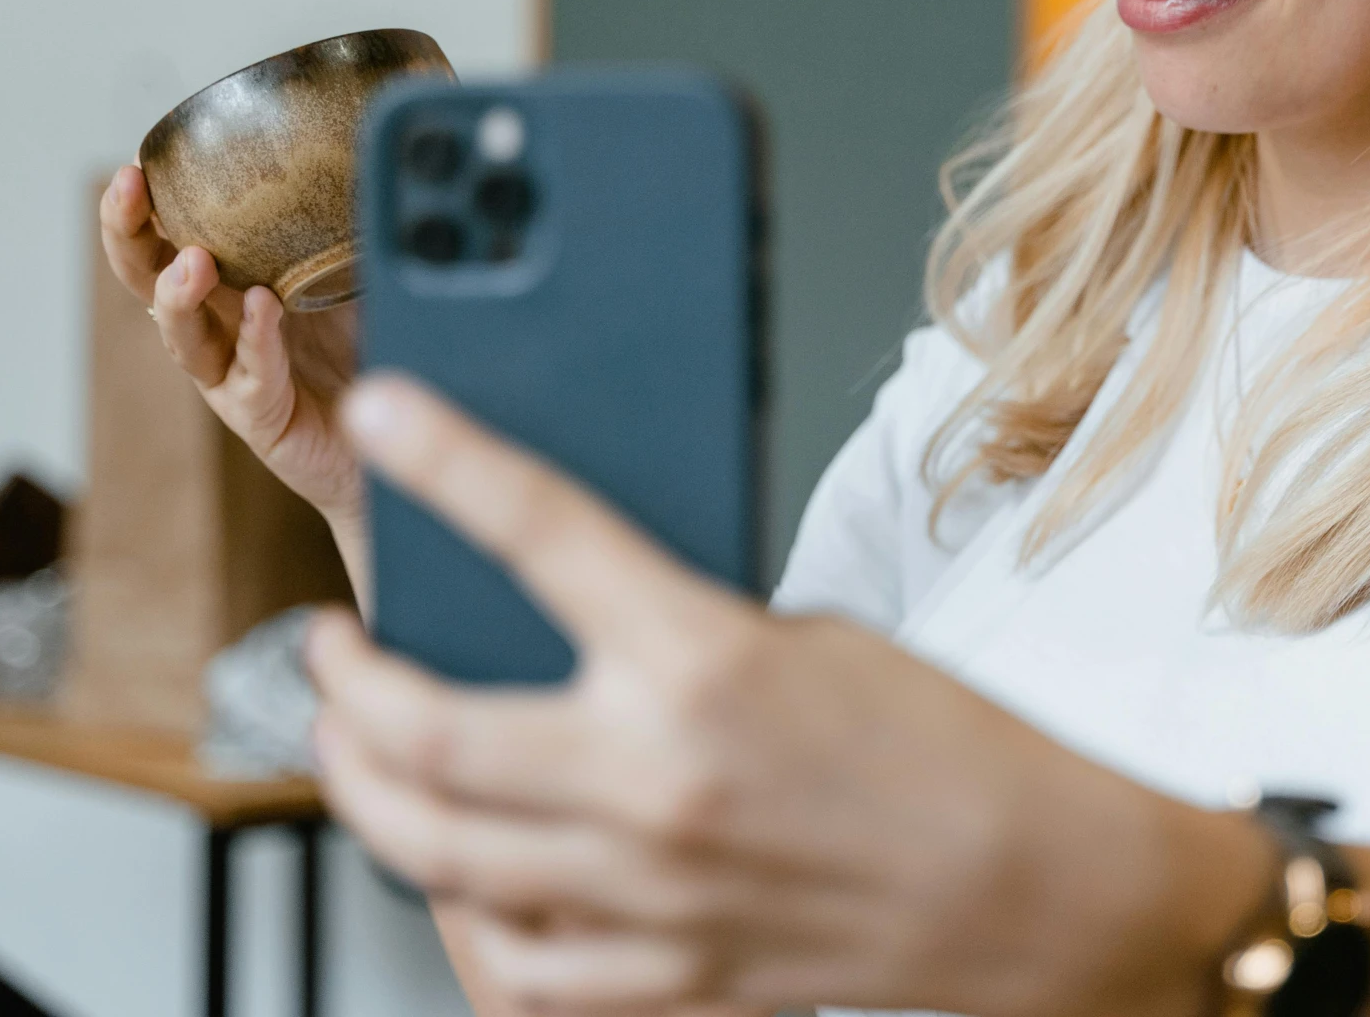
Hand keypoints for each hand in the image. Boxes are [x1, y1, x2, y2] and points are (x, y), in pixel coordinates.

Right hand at [97, 166, 361, 528]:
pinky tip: (264, 308)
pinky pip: (251, 377)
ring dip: (179, 293)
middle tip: (129, 187)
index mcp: (230, 286)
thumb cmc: (364, 350)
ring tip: (192, 259)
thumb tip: (362, 150)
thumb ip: (343, 221)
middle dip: (130, 233)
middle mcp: (219, 329)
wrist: (389, 439)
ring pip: (184, 335)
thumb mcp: (353, 271)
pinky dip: (256, 340)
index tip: (136, 162)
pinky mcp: (264, 417)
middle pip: (150, 279)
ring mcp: (233, 376)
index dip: (144, 205)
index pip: (168, 240)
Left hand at [306, 374, 1266, 1016]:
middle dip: (344, 680)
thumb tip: (575, 619)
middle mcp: (659, 781)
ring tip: (355, 745)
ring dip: (366, 790)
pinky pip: (511, 965)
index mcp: (709, 661)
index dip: (445, 458)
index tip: (390, 410)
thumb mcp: (813, 636)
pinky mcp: (666, 978)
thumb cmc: (948, 748)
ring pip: (436, 852)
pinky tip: (454, 873)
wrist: (1040, 888)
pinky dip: (460, 914)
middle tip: (330, 644)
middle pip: (427, 730)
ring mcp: (651, 895)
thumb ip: (679, 629)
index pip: (538, 532)